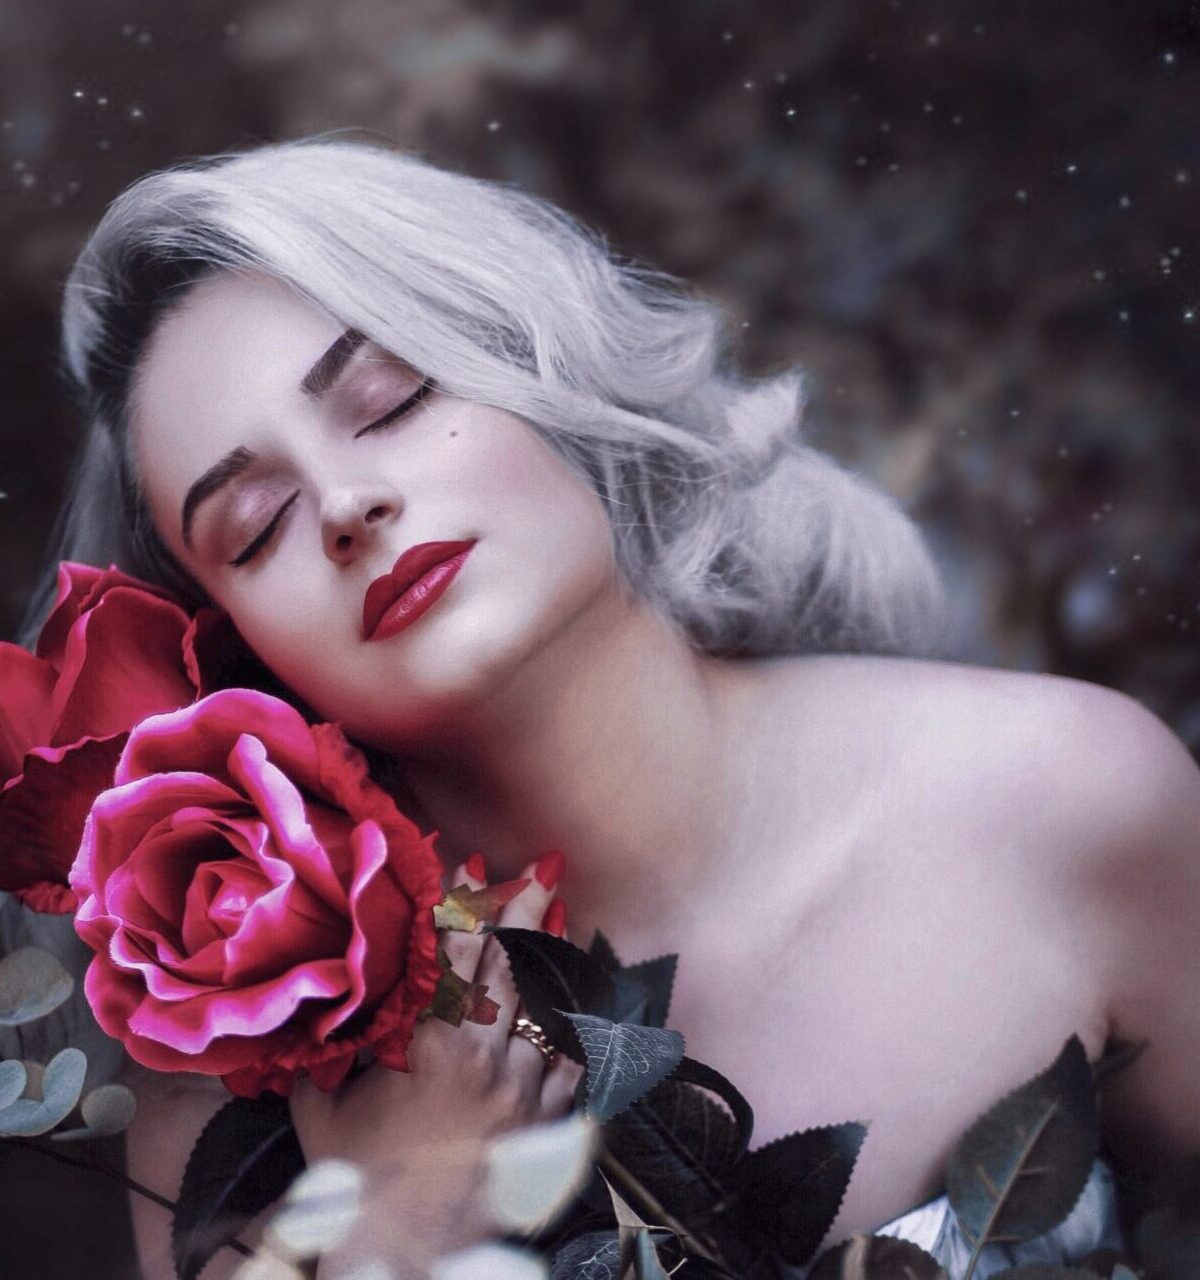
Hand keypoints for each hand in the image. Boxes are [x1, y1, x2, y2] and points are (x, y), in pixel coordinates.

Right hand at [289, 854, 581, 1277]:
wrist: (404, 1259)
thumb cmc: (354, 1184)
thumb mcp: (323, 1108)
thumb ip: (323, 1049)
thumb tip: (313, 999)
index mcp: (430, 1049)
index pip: (455, 958)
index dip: (465, 908)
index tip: (472, 866)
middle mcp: (486, 1061)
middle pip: (512, 968)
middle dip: (525, 911)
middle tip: (543, 868)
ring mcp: (523, 1091)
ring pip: (547, 1004)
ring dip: (552, 954)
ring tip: (562, 909)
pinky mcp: (546, 1124)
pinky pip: (574, 1058)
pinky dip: (578, 1019)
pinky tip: (584, 990)